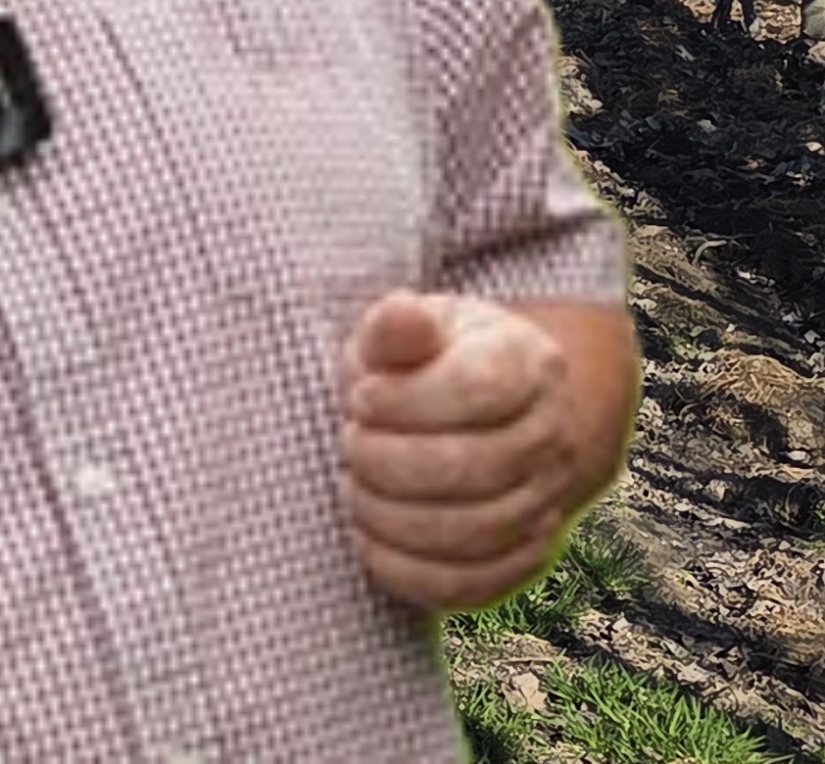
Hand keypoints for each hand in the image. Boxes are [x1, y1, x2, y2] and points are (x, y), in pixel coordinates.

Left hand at [334, 289, 578, 612]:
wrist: (465, 417)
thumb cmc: (415, 366)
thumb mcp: (398, 333)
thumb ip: (394, 327)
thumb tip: (402, 315)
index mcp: (530, 364)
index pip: (479, 389)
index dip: (405, 400)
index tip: (360, 397)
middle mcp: (553, 437)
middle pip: (474, 467)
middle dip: (386, 460)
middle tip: (348, 443)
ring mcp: (547, 502)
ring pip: (473, 532)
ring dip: (389, 515)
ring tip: (352, 486)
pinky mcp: (522, 557)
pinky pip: (471, 584)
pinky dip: (407, 570)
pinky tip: (368, 538)